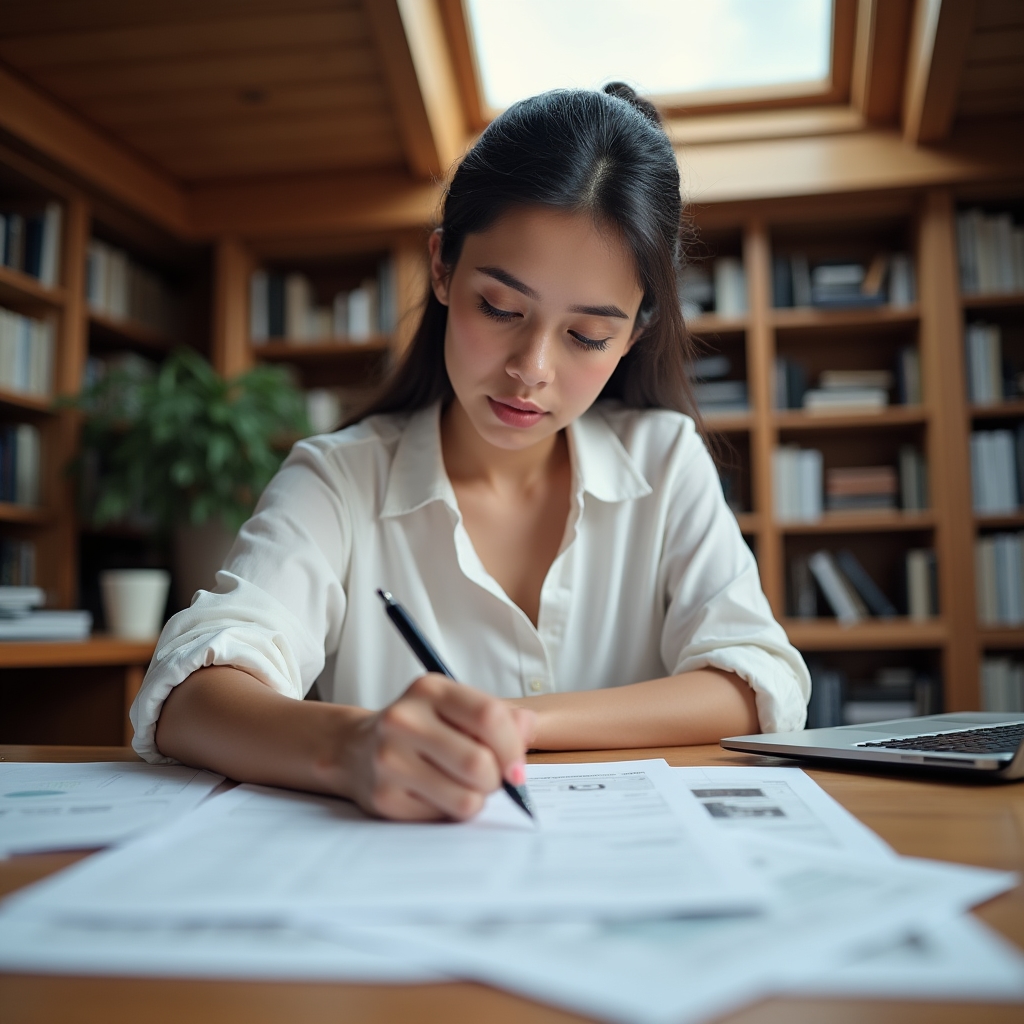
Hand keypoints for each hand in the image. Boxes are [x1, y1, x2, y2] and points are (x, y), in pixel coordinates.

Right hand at [344, 674, 535, 820]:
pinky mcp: (384, 797)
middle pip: (479, 763)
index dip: (513, 747)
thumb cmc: (421, 728)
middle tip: (489, 778)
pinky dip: (450, 811)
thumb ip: (499, 717)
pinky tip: (436, 794)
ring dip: (477, 799)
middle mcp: (404, 720)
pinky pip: (443, 817)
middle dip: (496, 780)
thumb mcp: (455, 708)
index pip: (489, 716)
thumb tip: (527, 729)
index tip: (517, 767)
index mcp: (430, 690)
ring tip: (463, 786)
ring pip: (466, 798)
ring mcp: (389, 759)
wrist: (356, 749)